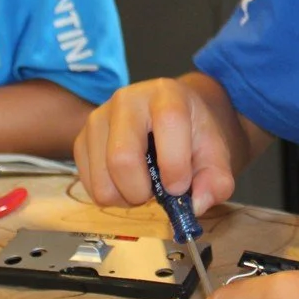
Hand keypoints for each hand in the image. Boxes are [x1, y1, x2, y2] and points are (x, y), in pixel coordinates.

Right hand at [73, 76, 235, 212]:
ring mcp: (98, 119)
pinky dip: (111, 195)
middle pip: (121, 158)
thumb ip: (217, 181)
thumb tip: (197, 204)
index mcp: (165, 94)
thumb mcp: (215, 155)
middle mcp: (126, 100)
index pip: (168, 123)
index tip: (180, 187)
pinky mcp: (81, 140)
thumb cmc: (191, 136)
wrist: (171, 121)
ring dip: (125, 198)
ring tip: (143, 185)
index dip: (175, 164)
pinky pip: (88, 185)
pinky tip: (127, 182)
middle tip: (158, 192)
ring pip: (102, 180)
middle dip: (142, 191)